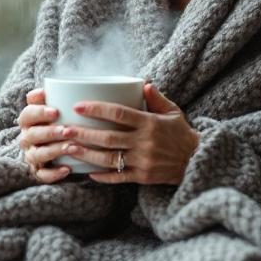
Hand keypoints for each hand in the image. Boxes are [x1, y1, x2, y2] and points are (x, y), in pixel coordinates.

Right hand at [16, 88, 72, 183]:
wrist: (62, 145)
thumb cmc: (59, 121)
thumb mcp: (55, 107)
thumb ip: (50, 97)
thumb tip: (44, 90)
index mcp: (28, 121)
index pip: (27, 115)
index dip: (39, 113)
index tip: (56, 111)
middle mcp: (27, 139)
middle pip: (31, 136)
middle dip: (49, 133)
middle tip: (67, 131)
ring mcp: (32, 156)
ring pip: (37, 155)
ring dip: (54, 151)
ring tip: (71, 148)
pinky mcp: (39, 172)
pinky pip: (42, 175)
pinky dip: (54, 174)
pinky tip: (67, 169)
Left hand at [62, 83, 199, 184]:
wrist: (197, 161)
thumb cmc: (181, 134)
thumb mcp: (173, 112)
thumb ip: (157, 99)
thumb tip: (143, 83)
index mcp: (150, 123)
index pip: (119, 113)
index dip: (98, 109)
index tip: (78, 106)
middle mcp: (145, 142)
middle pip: (109, 138)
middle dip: (84, 133)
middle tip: (63, 129)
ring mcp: (144, 161)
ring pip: (110, 158)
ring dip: (87, 154)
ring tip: (69, 148)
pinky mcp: (144, 177)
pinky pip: (120, 177)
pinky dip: (103, 176)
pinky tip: (88, 173)